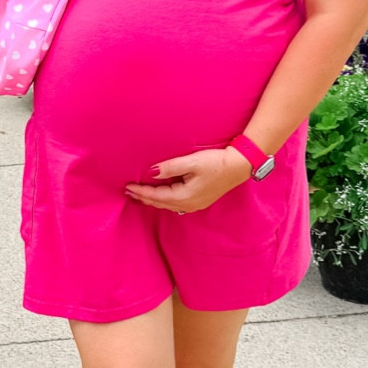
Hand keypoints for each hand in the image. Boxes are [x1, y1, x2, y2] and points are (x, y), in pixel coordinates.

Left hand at [125, 147, 250, 214]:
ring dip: (153, 200)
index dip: (141, 191)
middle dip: (143, 197)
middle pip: (160, 203)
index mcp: (184, 196)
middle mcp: (188, 205)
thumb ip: (170, 167)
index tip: (127, 186)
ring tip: (140, 195)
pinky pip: (175, 203)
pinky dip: (164, 200)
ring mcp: (195, 205)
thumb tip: (152, 172)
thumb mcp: (191, 162)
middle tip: (128, 192)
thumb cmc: (216, 162)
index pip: (156, 196)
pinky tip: (160, 195)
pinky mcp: (199, 201)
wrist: (239, 166)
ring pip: (167, 205)